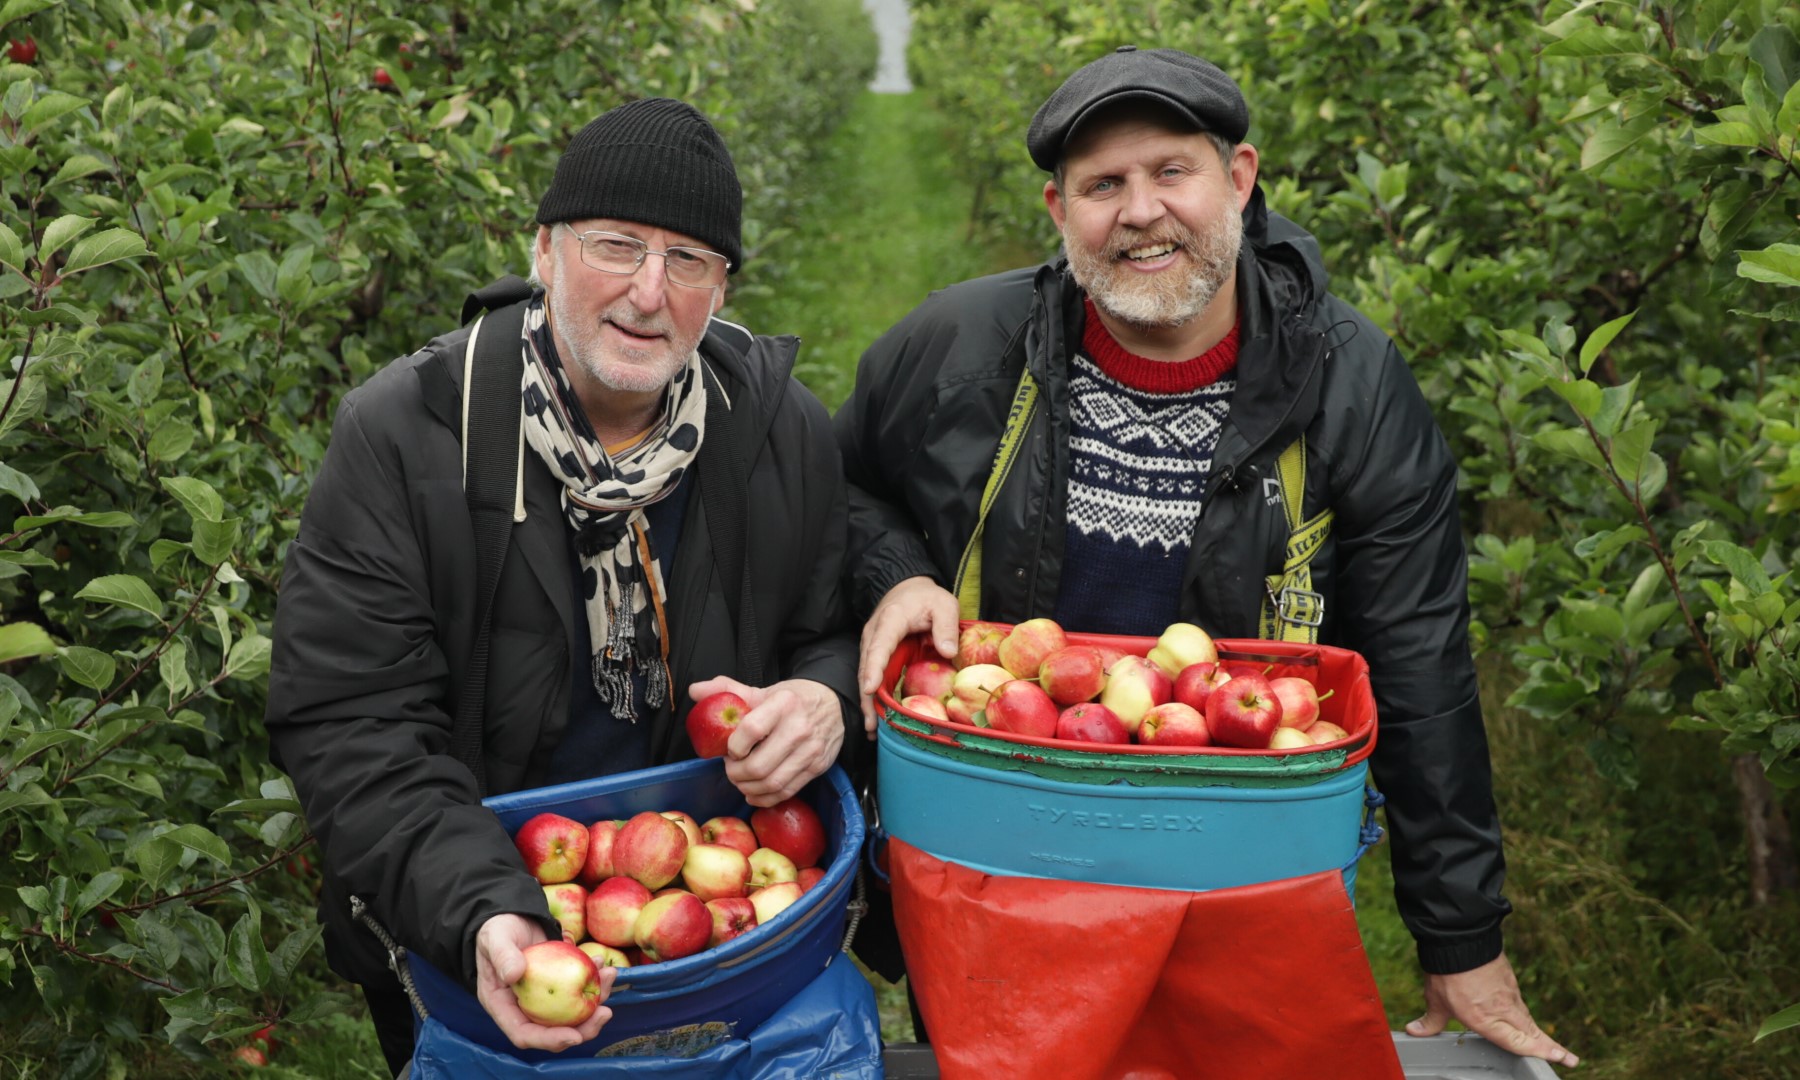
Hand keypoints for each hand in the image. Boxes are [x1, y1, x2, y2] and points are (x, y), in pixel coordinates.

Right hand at [474, 913, 616, 1051]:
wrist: (513, 915)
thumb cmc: (498, 928)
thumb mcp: (496, 938)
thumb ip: (502, 955)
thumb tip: (514, 975)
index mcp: (502, 1005)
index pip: (524, 1033)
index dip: (549, 1040)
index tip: (575, 1036)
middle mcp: (524, 1007)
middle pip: (554, 1030)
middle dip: (583, 1027)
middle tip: (605, 1013)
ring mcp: (543, 997)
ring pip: (572, 1012)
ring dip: (595, 999)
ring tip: (609, 975)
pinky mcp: (559, 984)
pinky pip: (579, 989)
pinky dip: (594, 980)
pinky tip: (601, 962)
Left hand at [689, 676, 843, 806]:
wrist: (834, 703)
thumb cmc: (793, 699)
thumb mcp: (763, 690)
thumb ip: (728, 690)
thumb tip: (695, 691)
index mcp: (783, 704)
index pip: (751, 729)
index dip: (734, 746)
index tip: (729, 749)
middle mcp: (799, 728)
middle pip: (758, 765)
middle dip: (736, 774)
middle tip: (731, 768)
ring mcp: (811, 751)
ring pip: (772, 783)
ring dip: (748, 788)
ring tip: (741, 780)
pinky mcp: (818, 767)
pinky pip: (787, 792)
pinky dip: (765, 798)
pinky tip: (754, 792)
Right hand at [856, 575, 958, 735]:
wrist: (907, 590)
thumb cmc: (927, 598)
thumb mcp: (943, 604)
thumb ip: (946, 626)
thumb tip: (947, 652)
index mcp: (890, 621)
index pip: (879, 647)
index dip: (874, 669)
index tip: (870, 689)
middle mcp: (874, 634)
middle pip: (866, 667)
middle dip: (866, 697)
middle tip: (871, 724)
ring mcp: (872, 645)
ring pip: (865, 675)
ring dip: (867, 702)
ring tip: (872, 729)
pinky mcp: (875, 655)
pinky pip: (872, 677)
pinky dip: (872, 697)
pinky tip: (876, 717)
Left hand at [1406, 953, 1576, 1067]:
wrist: (1459, 938)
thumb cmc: (1447, 972)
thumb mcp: (1436, 1000)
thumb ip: (1430, 1020)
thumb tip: (1414, 1031)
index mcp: (1487, 1019)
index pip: (1517, 1041)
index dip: (1538, 1051)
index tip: (1560, 1058)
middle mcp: (1503, 1009)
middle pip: (1531, 1032)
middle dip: (1550, 1047)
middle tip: (1570, 1059)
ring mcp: (1509, 993)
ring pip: (1526, 1017)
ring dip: (1538, 1032)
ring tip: (1553, 1046)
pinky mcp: (1509, 979)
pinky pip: (1519, 1002)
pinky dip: (1524, 1014)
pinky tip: (1524, 1018)